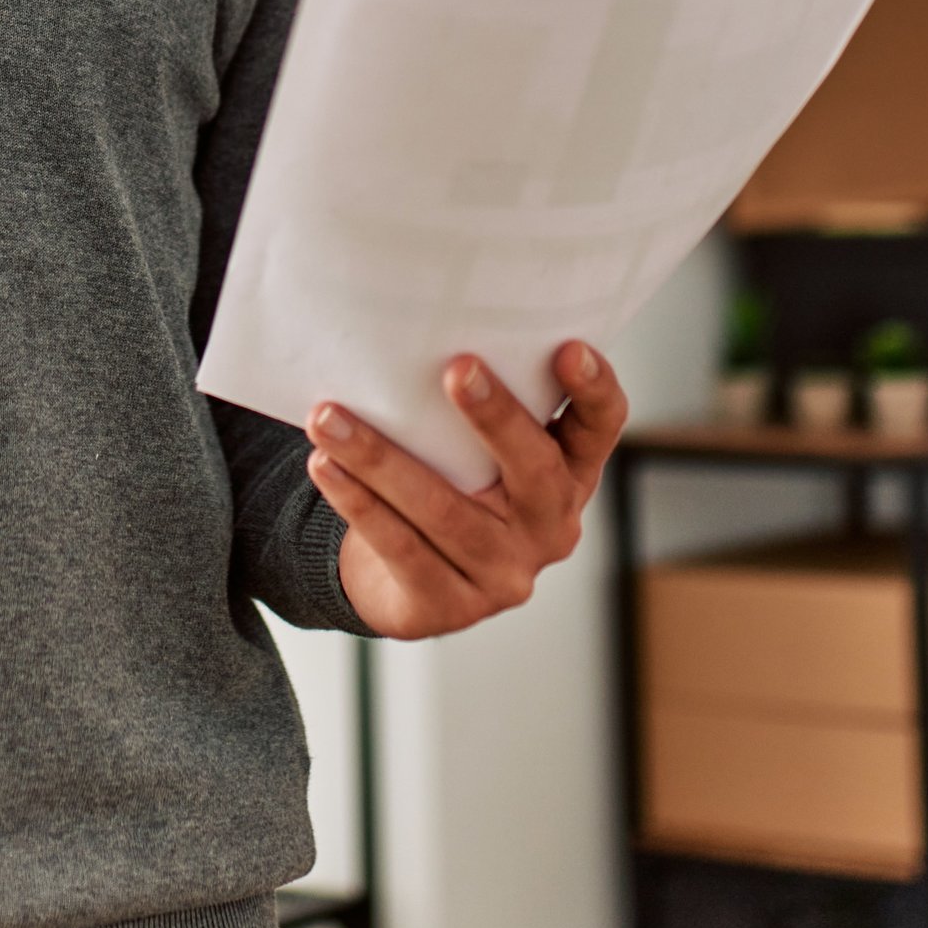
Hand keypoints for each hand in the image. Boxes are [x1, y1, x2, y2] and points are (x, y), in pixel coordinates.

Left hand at [308, 342, 627, 639]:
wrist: (406, 582)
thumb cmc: (449, 485)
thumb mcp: (479, 449)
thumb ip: (477, 405)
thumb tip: (416, 321)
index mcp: (569, 475)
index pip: (600, 429)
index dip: (595, 390)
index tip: (569, 348)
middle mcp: (549, 527)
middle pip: (535, 470)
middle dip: (497, 417)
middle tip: (457, 368)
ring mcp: (504, 574)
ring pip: (445, 511)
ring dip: (382, 459)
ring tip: (330, 417)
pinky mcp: (451, 606)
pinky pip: (401, 548)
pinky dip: (359, 503)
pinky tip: (327, 466)